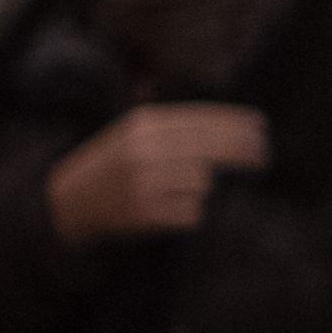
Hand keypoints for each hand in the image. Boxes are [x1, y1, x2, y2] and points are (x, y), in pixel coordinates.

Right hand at [45, 104, 268, 244]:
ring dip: (200, 188)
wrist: (67, 201)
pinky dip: (188, 212)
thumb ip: (180, 126)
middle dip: (243, 152)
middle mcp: (144, 149)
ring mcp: (143, 181)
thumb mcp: (136, 133)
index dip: (236, 125)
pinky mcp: (144, 212)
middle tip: (263, 158)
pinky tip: (167, 208)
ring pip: (203, 183)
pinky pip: (192, 212)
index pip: (202, 120)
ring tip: (174, 189)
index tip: (262, 129)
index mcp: (143, 124)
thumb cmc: (115, 165)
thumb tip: (241, 125)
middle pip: (211, 149)